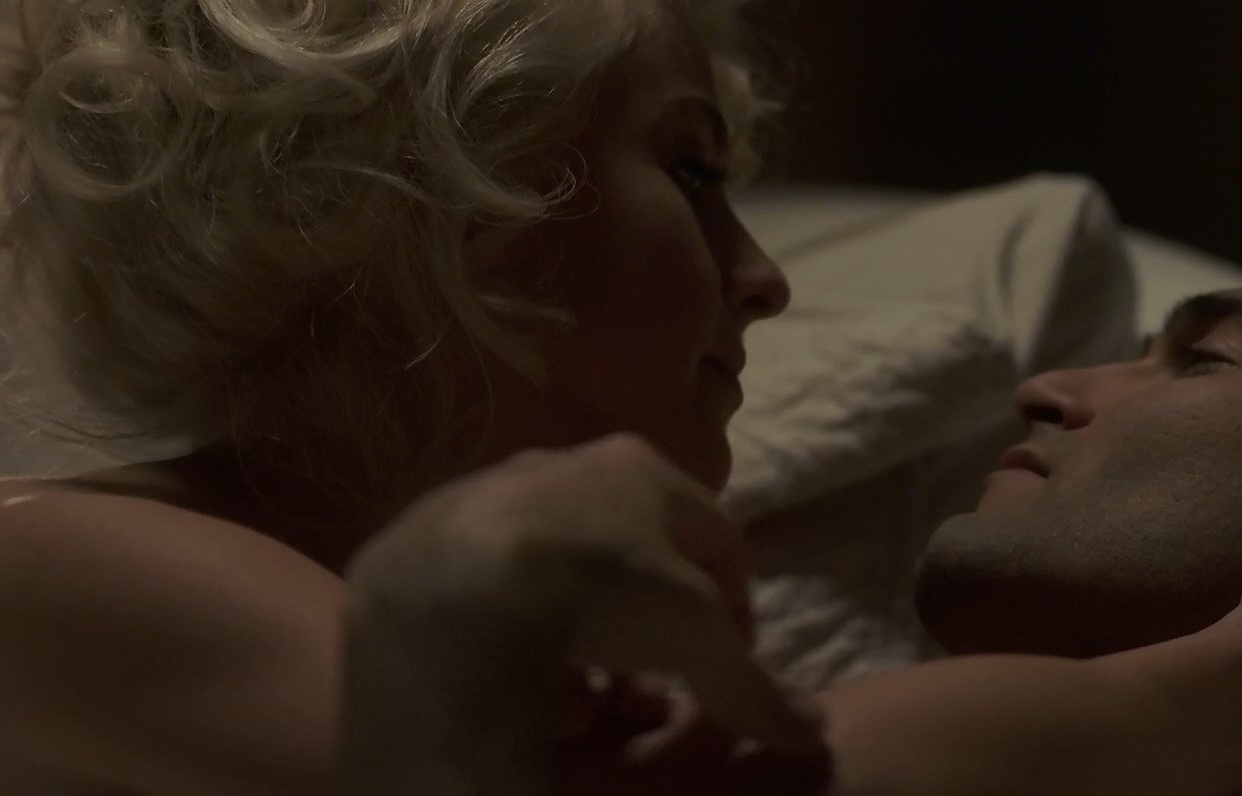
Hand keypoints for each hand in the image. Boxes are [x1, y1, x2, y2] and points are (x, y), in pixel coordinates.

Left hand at [351, 433, 823, 752]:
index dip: (738, 607)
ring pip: (560, 579)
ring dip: (581, 645)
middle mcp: (569, 467)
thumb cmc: (602, 589)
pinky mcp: (428, 536)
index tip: (732, 664)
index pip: (720, 537)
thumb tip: (812, 735)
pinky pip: (492, 595)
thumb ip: (752, 684)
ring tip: (580, 709)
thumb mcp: (696, 638)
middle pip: (634, 562)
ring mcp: (494, 496)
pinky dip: (515, 643)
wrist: (455, 585)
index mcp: (644, 469)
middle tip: (647, 697)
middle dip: (649, 635)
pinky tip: (517, 692)